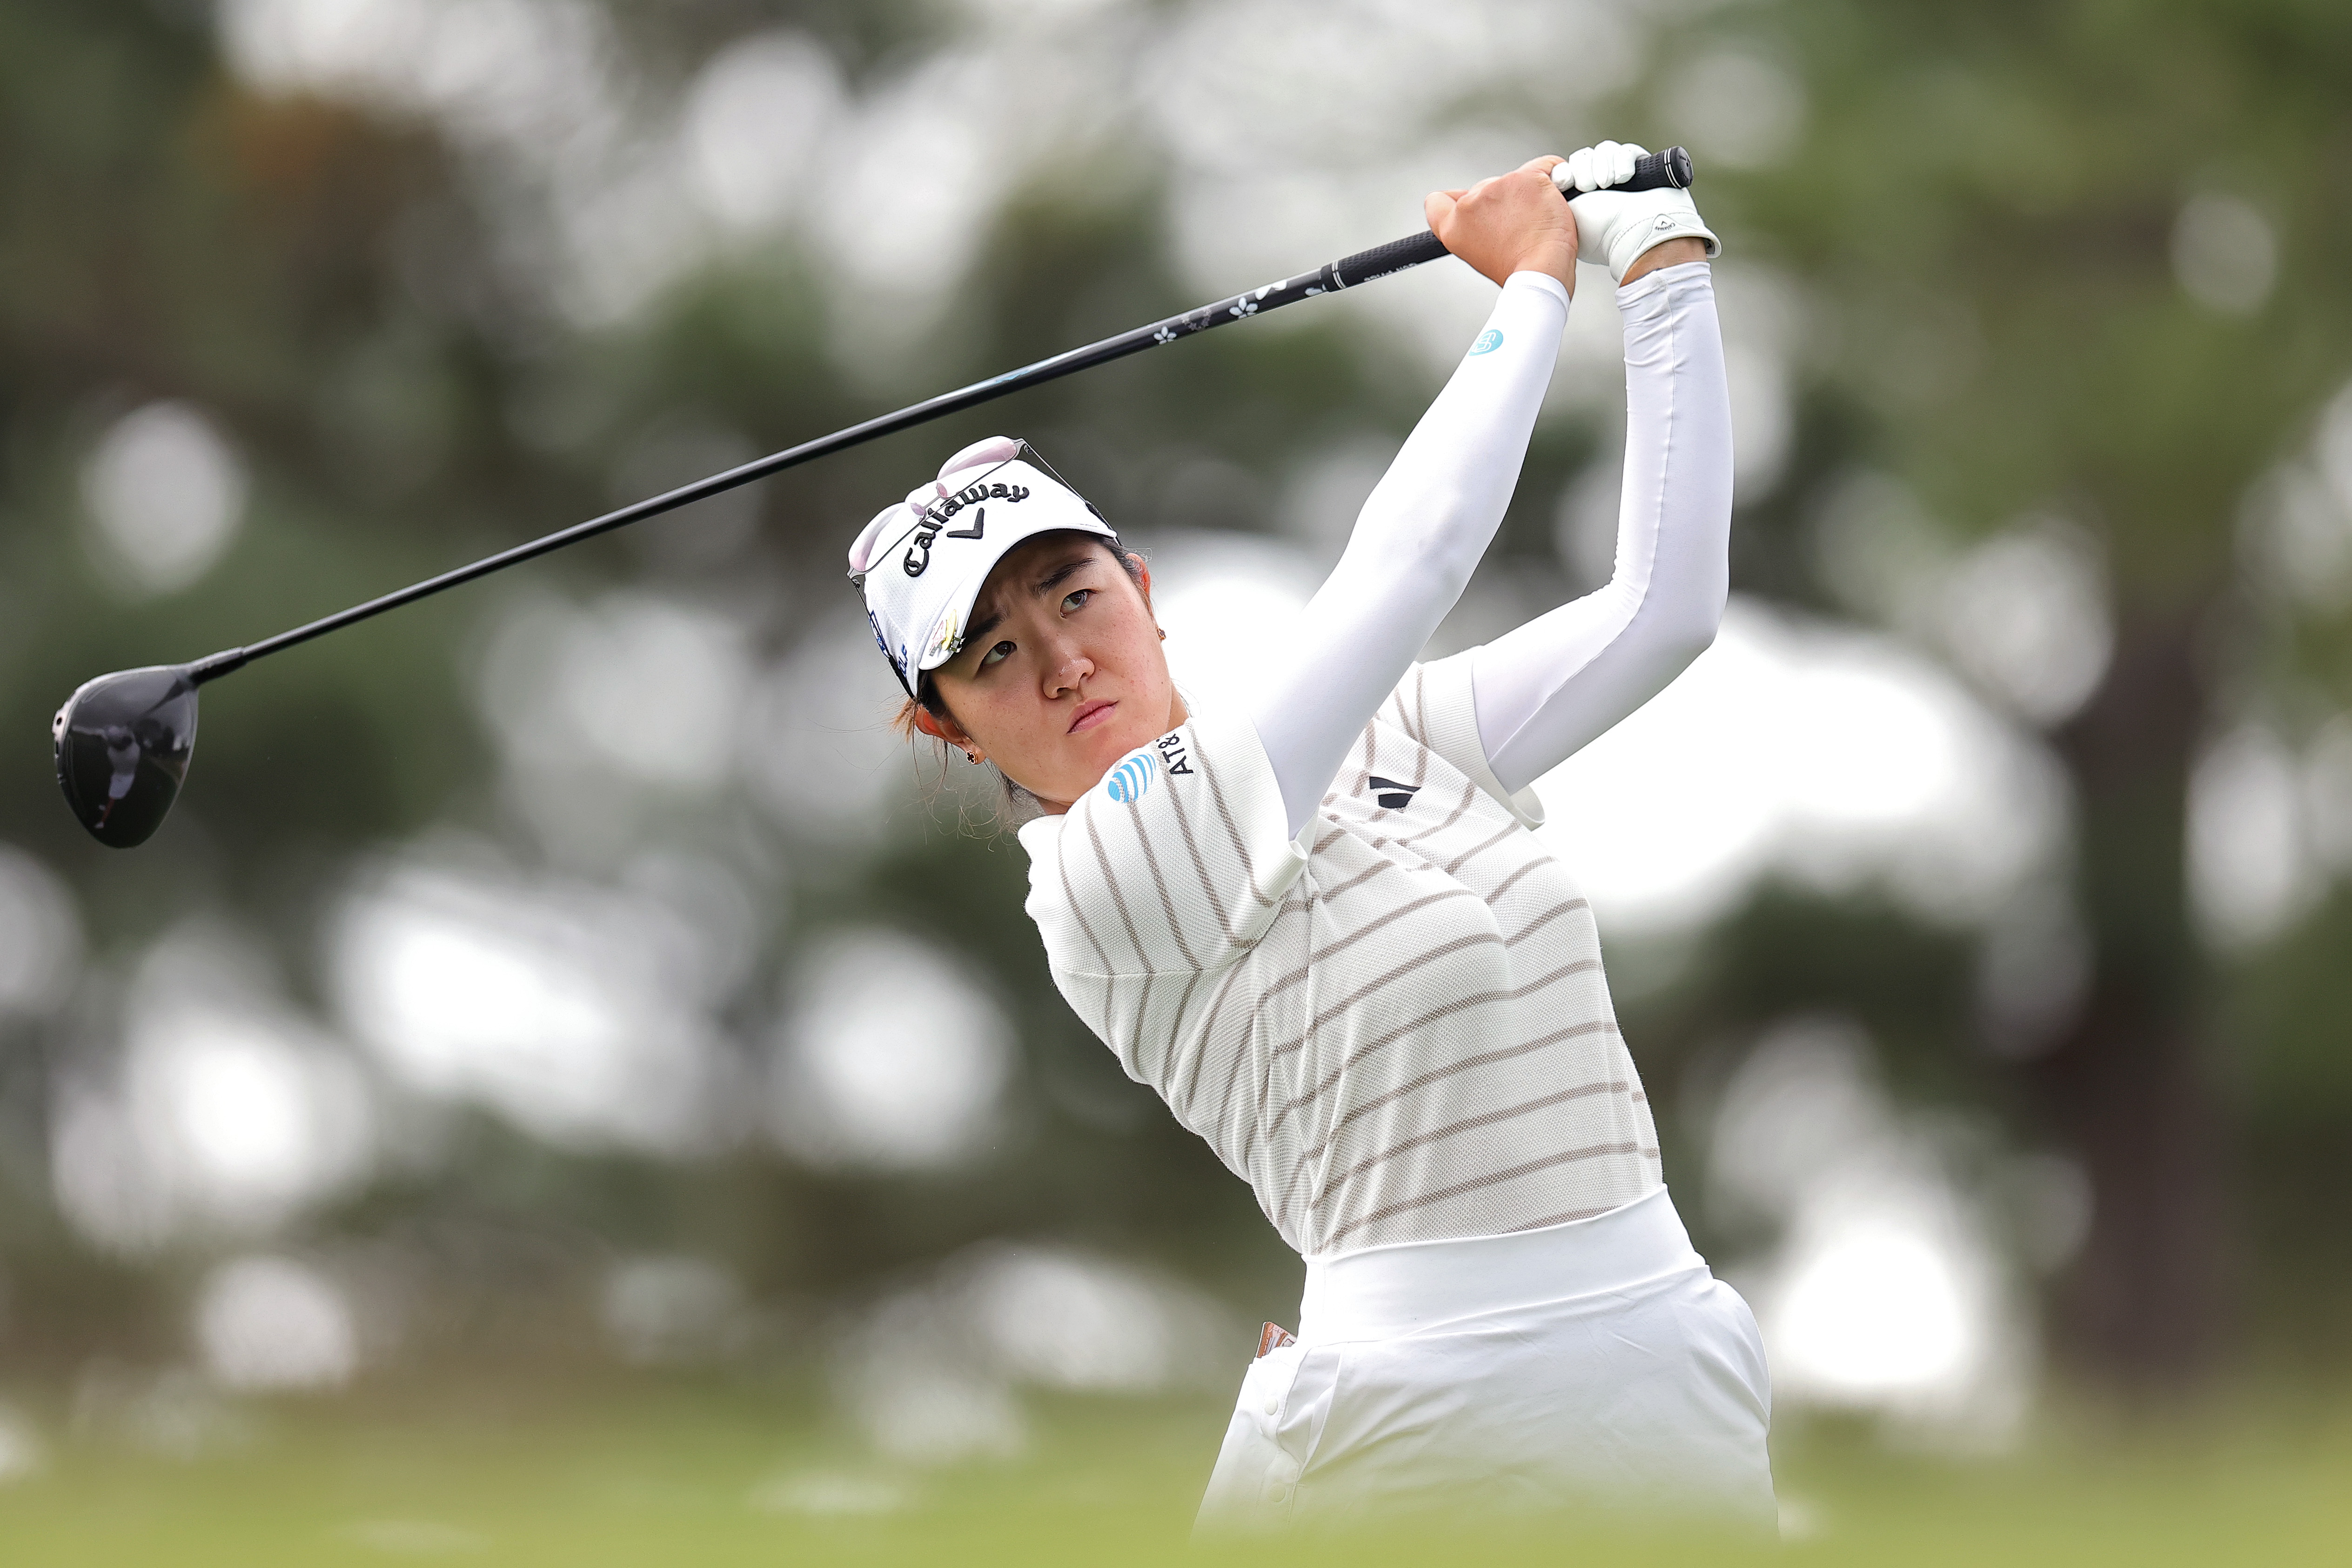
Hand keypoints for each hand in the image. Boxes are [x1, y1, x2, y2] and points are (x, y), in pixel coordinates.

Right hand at [1423, 156, 1577, 292]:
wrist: (1542, 272)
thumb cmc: (1516, 271)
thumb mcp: (1478, 255)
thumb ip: (1471, 227)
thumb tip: (1480, 210)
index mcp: (1453, 227)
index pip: (1437, 201)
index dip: (1453, 200)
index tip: (1468, 205)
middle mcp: (1470, 204)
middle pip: (1483, 188)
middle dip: (1502, 200)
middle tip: (1518, 227)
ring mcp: (1498, 186)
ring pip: (1514, 179)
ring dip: (1527, 193)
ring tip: (1537, 221)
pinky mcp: (1526, 177)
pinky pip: (1546, 167)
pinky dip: (1554, 178)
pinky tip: (1556, 198)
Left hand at [1553, 140, 1719, 282]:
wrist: (1638, 233)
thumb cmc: (1600, 230)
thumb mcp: (1567, 215)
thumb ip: (1556, 197)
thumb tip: (1554, 178)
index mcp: (1580, 200)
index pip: (1567, 170)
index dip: (1565, 171)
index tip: (1565, 182)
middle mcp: (1600, 189)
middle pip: (1584, 157)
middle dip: (1584, 168)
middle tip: (1588, 186)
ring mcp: (1621, 179)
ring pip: (1604, 150)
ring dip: (1603, 163)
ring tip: (1607, 183)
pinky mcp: (1642, 170)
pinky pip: (1627, 151)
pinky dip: (1623, 161)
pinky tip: (1623, 178)